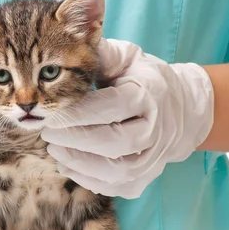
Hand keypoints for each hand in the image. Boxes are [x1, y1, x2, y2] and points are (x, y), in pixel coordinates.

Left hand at [42, 39, 214, 197]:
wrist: (182, 111)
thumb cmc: (144, 79)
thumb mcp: (128, 58)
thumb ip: (101, 53)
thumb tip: (72, 43)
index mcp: (149, 97)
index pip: (112, 108)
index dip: (78, 113)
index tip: (52, 110)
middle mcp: (156, 131)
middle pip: (114, 143)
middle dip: (74, 139)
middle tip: (47, 131)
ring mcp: (152, 160)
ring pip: (113, 171)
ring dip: (77, 162)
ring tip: (54, 148)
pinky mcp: (143, 180)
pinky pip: (113, 187)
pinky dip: (86, 178)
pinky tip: (68, 164)